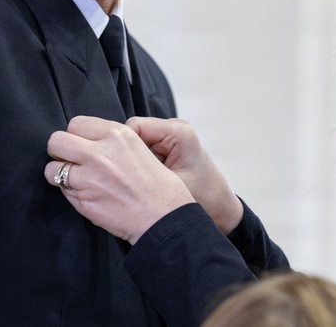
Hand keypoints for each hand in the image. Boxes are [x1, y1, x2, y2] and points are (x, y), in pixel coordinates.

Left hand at [44, 116, 194, 244]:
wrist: (164, 217)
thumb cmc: (156, 185)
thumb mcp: (138, 147)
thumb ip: (110, 140)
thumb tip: (84, 140)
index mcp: (116, 135)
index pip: (76, 124)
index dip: (77, 136)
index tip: (82, 146)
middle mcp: (99, 153)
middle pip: (56, 141)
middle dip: (59, 151)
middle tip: (70, 160)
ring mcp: (89, 178)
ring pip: (52, 169)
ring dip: (60, 174)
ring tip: (77, 180)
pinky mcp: (83, 201)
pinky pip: (63, 192)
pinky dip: (71, 193)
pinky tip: (89, 195)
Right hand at [127, 117, 242, 234]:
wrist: (221, 209)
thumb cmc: (202, 199)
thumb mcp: (169, 185)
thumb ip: (143, 170)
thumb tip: (114, 160)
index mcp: (177, 132)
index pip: (134, 127)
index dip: (122, 147)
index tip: (120, 171)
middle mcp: (174, 128)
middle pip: (134, 132)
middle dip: (127, 154)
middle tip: (130, 178)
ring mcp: (171, 136)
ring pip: (136, 141)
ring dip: (134, 160)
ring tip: (141, 180)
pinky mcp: (168, 146)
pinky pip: (144, 149)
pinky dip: (140, 163)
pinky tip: (146, 179)